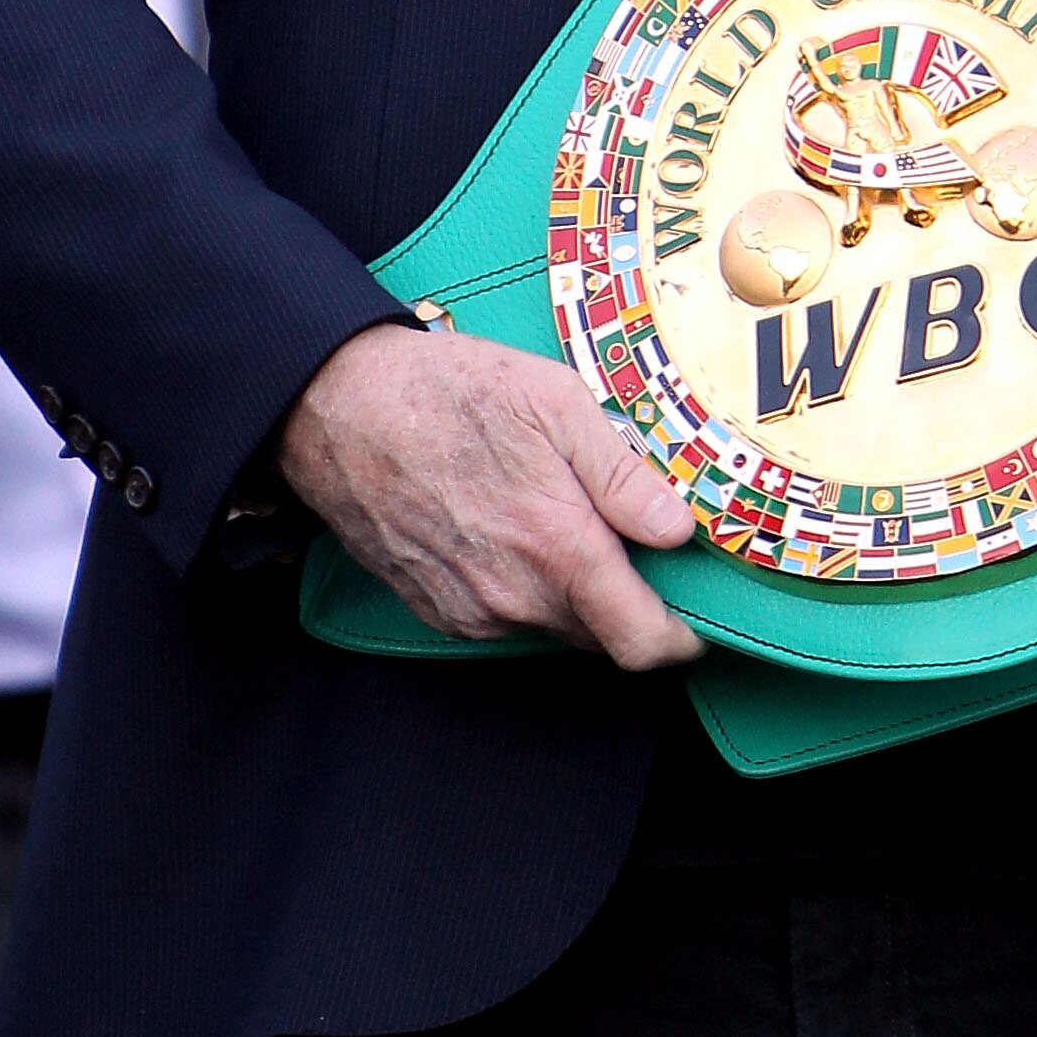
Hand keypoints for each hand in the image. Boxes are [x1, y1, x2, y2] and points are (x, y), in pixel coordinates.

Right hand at [280, 321, 702, 668]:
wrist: (340, 410)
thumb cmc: (449, 394)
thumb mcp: (555, 403)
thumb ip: (623, 475)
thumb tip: (679, 529)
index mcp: (558, 549)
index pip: (642, 642)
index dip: (681, 637)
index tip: (696, 612)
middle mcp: (515, 597)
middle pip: (602, 634)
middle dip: (626, 598)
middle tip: (624, 534)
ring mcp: (472, 611)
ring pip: (553, 625)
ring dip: (571, 589)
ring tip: (556, 515)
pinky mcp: (438, 610)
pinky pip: (506, 617)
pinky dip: (524, 586)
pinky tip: (508, 526)